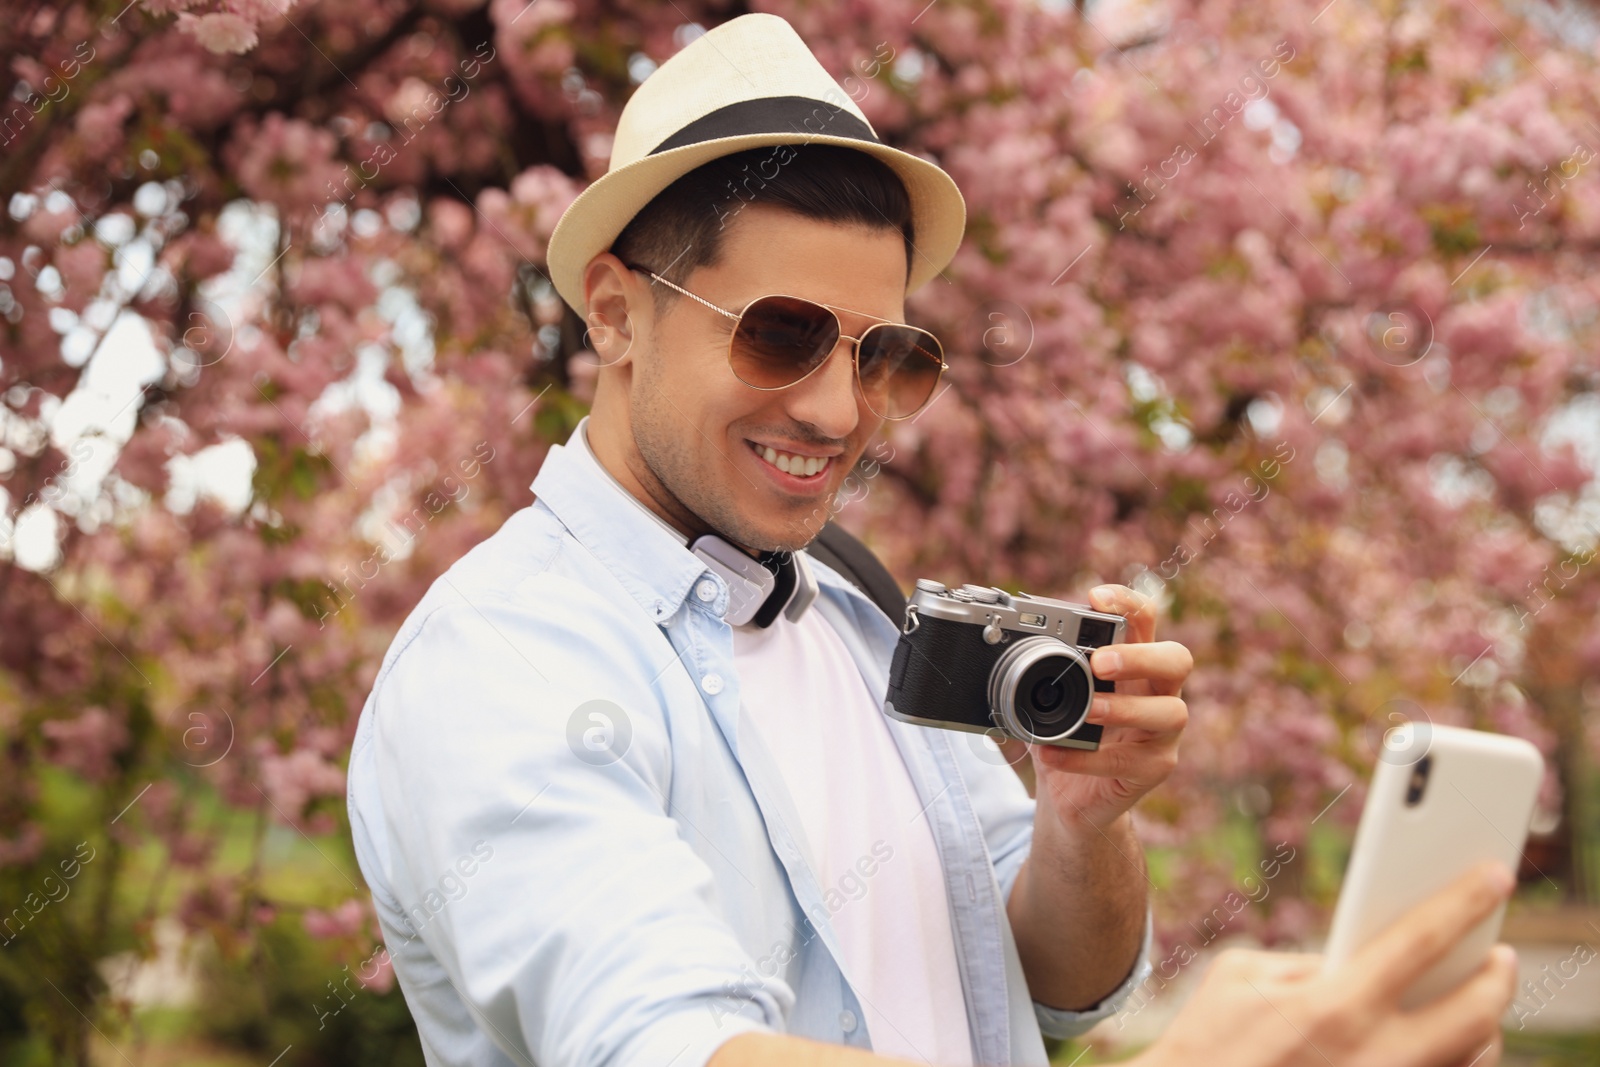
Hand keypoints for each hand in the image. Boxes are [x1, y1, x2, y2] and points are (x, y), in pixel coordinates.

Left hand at [1027, 583, 1191, 831]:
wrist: (1069, 795)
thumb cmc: (1066, 734)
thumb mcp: (1053, 697)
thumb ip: (1045, 671)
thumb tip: (1009, 646)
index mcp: (1135, 662)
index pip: (1145, 619)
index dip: (1127, 603)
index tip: (1096, 598)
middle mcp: (1158, 692)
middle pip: (1177, 660)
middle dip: (1140, 657)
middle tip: (1100, 663)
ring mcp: (1163, 732)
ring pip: (1171, 712)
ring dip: (1125, 708)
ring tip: (1089, 711)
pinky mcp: (1153, 769)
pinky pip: (1127, 762)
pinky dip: (1086, 759)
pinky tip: (1053, 754)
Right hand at [1133, 861, 1519, 1066]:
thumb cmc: (1209, 1041)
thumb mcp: (1242, 977)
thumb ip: (1306, 961)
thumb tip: (1353, 962)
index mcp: (1331, 1007)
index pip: (1418, 941)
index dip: (1464, 902)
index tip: (1495, 875)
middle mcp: (1373, 1059)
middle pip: (1476, 1014)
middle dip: (1500, 978)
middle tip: (1501, 955)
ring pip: (1474, 1060)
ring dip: (1484, 1025)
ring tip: (1475, 999)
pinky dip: (1455, 1060)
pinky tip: (1447, 1041)